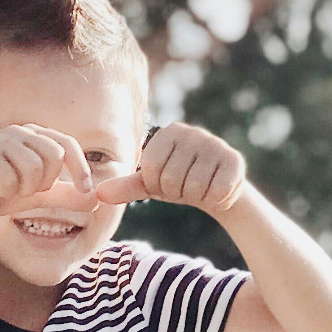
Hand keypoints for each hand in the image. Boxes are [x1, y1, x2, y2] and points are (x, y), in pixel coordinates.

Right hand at [0, 124, 96, 226]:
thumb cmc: (3, 195)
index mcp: (34, 136)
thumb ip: (66, 195)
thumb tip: (97, 200)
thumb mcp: (41, 196)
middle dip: (46, 182)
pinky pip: (10, 179)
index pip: (67, 145)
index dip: (81, 168)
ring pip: (33, 168)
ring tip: (9, 189)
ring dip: (24, 189)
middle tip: (27, 190)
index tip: (86, 191)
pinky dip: (6, 191)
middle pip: (54, 156)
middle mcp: (18, 131)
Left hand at [95, 123, 246, 213]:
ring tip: (200, 186)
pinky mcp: (234, 160)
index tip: (166, 182)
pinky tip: (216, 188)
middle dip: (176, 192)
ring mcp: (215, 144)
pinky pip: (215, 191)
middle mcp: (192, 132)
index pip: (150, 169)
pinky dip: (214, 198)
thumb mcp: (150, 184)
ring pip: (193, 188)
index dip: (156, 185)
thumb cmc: (178, 182)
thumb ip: (125, 187)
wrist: (218, 189)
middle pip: (171, 180)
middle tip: (185, 185)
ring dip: (195, 196)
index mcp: (168, 132)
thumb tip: (97, 194)